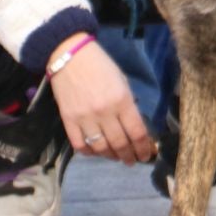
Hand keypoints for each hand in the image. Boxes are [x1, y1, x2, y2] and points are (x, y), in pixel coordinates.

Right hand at [46, 35, 154, 165]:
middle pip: (120, 144)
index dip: (144, 148)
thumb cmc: (100, 65)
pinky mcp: (68, 120)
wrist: (69, 56)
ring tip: (116, 157)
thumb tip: (134, 128)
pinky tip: (95, 151)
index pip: (137, 133)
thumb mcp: (122, 82)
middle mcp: (105, 112)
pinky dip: (89, 152)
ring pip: (101, 148)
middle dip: (129, 156)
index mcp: (122, 100)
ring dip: (111, 156)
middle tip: (132, 160)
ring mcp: (85, 118)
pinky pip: (80, 145)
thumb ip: (128, 105)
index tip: (146, 155)